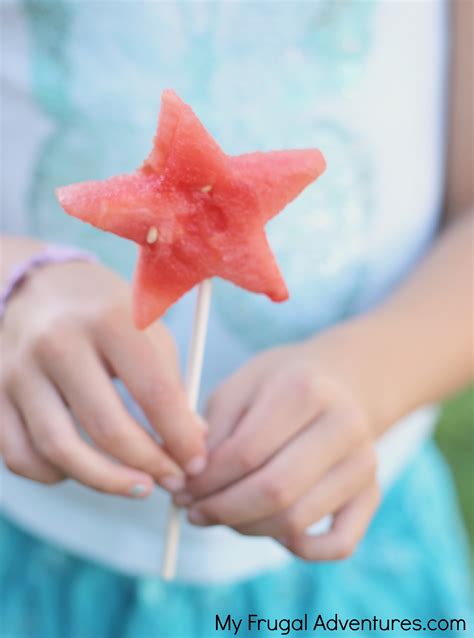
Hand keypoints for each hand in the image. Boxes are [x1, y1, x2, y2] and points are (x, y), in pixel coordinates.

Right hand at [0, 259, 206, 496]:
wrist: (39, 287)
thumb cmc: (106, 312)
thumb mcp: (148, 331)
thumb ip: (172, 385)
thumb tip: (191, 444)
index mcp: (109, 319)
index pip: (154, 392)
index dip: (181, 437)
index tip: (196, 462)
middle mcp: (58, 342)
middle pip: (107, 428)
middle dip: (150, 465)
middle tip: (174, 480)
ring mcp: (19, 370)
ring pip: (60, 451)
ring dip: (107, 482)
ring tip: (140, 487)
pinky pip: (21, 456)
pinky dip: (56, 475)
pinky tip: (84, 468)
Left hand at [176, 339, 379, 560]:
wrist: (336, 381)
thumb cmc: (277, 386)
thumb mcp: (237, 388)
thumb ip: (210, 431)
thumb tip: (187, 482)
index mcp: (305, 389)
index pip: (246, 451)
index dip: (205, 479)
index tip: (181, 488)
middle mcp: (344, 426)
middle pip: (275, 490)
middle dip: (222, 509)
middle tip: (193, 511)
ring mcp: (364, 462)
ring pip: (297, 521)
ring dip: (246, 529)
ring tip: (220, 514)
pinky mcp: (371, 493)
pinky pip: (338, 544)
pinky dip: (299, 549)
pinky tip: (269, 529)